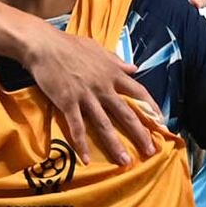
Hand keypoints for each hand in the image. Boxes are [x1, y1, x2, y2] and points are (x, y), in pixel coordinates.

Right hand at [13, 20, 165, 167]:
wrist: (44, 45)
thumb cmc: (70, 45)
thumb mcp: (98, 49)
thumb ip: (117, 60)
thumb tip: (134, 68)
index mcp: (113, 73)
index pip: (139, 91)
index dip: (152, 108)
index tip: (161, 122)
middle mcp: (103, 86)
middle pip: (126, 114)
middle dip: (140, 134)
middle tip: (151, 151)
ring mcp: (86, 96)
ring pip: (104, 124)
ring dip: (115, 145)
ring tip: (124, 162)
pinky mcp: (68, 102)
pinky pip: (77, 127)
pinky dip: (81, 144)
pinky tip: (85, 159)